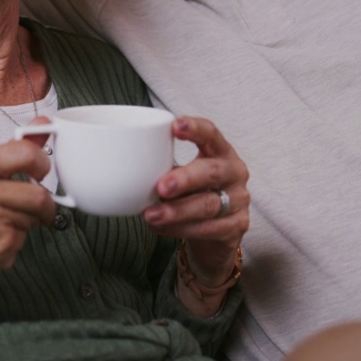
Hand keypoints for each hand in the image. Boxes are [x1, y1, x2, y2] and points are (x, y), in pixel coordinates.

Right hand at [0, 138, 56, 317]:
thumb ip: (11, 150)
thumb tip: (42, 123)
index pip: (27, 153)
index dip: (43, 163)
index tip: (40, 171)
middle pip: (38, 193)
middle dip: (43, 202)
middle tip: (33, 205)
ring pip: (36, 216)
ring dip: (30, 221)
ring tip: (5, 221)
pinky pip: (27, 237)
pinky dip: (18, 238)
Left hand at [143, 116, 248, 313]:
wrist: (215, 234)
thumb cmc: (192, 195)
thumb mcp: (180, 176)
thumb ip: (162, 168)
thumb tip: (122, 166)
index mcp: (220, 151)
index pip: (211, 134)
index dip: (196, 129)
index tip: (175, 126)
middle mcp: (235, 172)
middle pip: (212, 171)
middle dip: (185, 179)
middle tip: (160, 187)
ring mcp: (239, 200)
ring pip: (208, 204)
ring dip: (177, 211)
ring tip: (151, 215)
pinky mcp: (237, 226)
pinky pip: (209, 229)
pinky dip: (181, 229)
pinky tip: (161, 228)